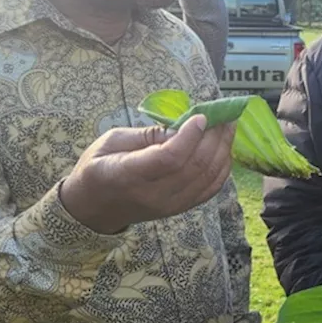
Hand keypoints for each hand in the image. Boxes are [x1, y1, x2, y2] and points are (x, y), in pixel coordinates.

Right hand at [60, 116, 235, 233]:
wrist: (94, 207)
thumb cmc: (98, 167)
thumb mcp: (112, 141)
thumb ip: (147, 135)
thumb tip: (181, 126)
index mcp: (129, 175)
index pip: (170, 158)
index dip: (190, 136)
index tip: (200, 115)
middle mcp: (154, 194)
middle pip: (195, 166)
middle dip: (214, 137)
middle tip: (222, 114)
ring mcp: (170, 205)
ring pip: (208, 178)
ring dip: (223, 149)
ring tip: (227, 126)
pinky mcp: (181, 208)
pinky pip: (211, 189)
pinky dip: (222, 167)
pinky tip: (224, 148)